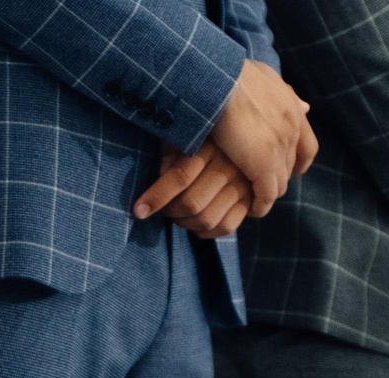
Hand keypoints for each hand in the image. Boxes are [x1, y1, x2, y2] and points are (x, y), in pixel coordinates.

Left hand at [135, 142, 251, 238]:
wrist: (245, 132)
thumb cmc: (204, 133)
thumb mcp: (185, 134)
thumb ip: (171, 151)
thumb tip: (160, 174)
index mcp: (209, 145)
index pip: (180, 177)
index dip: (157, 197)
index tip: (139, 210)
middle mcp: (228, 166)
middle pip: (192, 203)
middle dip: (170, 212)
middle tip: (162, 210)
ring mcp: (241, 185)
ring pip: (208, 219)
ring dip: (185, 224)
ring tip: (177, 217)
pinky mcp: (250, 200)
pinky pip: (226, 226)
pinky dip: (206, 233)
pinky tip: (195, 227)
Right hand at [208, 59, 313, 216]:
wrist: (216, 77)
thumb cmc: (230, 72)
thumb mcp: (265, 76)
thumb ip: (284, 93)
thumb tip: (306, 107)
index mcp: (293, 110)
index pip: (308, 148)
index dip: (298, 162)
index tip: (287, 170)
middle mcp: (292, 130)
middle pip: (291, 167)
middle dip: (278, 177)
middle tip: (260, 185)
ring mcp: (279, 150)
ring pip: (279, 184)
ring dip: (267, 193)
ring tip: (252, 199)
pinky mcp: (262, 166)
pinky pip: (266, 196)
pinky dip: (260, 205)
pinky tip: (250, 210)